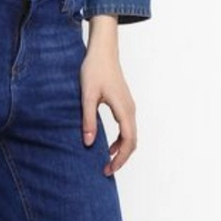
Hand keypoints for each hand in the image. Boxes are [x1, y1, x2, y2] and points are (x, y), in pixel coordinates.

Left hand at [80, 18, 137, 175]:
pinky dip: (121, 139)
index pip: (128, 141)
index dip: (120, 159)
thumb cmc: (95, 69)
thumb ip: (88, 119)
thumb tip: (89, 143)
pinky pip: (127, 127)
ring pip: (131, 134)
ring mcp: (129, 105)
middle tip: (107, 170)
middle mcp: (130, 109)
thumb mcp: (87, 95)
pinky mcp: (125, 103)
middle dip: (122, 158)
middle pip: (133, 141)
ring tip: (107, 160)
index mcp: (124, 109)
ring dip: (122, 149)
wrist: (103, 50)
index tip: (108, 169)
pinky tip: (109, 144)